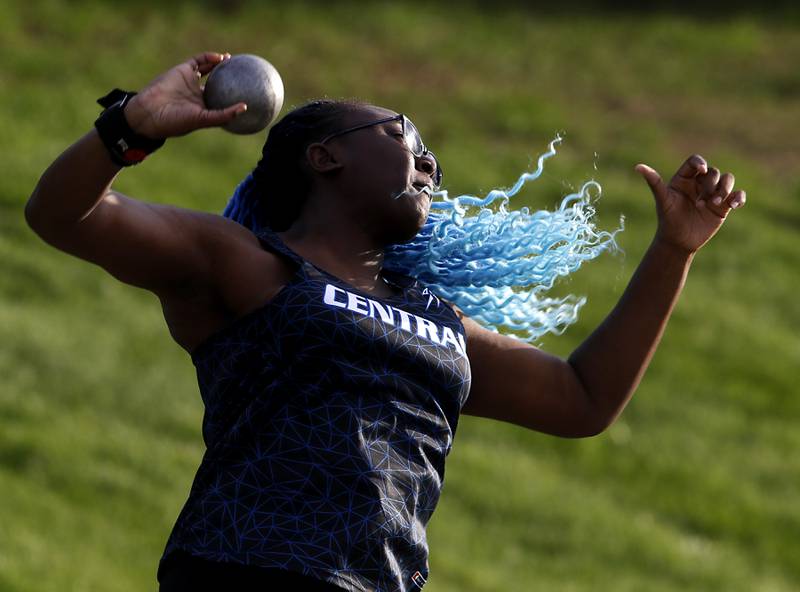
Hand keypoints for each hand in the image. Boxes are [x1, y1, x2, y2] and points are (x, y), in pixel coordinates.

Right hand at [122, 52, 246, 137]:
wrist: (149, 112)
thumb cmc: (176, 121)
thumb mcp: (203, 120)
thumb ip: (224, 114)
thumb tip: (245, 108)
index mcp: (204, 108)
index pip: (222, 101)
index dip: (234, 97)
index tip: (249, 93)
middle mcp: (198, 94)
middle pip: (217, 83)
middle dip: (229, 78)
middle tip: (244, 74)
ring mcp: (190, 81)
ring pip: (209, 69)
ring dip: (220, 64)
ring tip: (233, 61)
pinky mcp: (183, 70)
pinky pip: (199, 60)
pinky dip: (209, 57)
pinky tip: (222, 58)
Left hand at [635, 155, 745, 253]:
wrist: (679, 241)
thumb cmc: (668, 219)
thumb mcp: (663, 200)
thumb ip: (654, 183)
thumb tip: (637, 167)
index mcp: (684, 178)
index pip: (695, 162)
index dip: (700, 163)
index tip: (701, 171)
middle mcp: (699, 183)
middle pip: (713, 172)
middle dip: (711, 184)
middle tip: (701, 202)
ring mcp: (713, 193)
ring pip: (728, 179)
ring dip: (725, 189)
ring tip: (715, 204)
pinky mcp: (724, 205)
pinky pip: (738, 195)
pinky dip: (739, 197)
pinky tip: (733, 205)